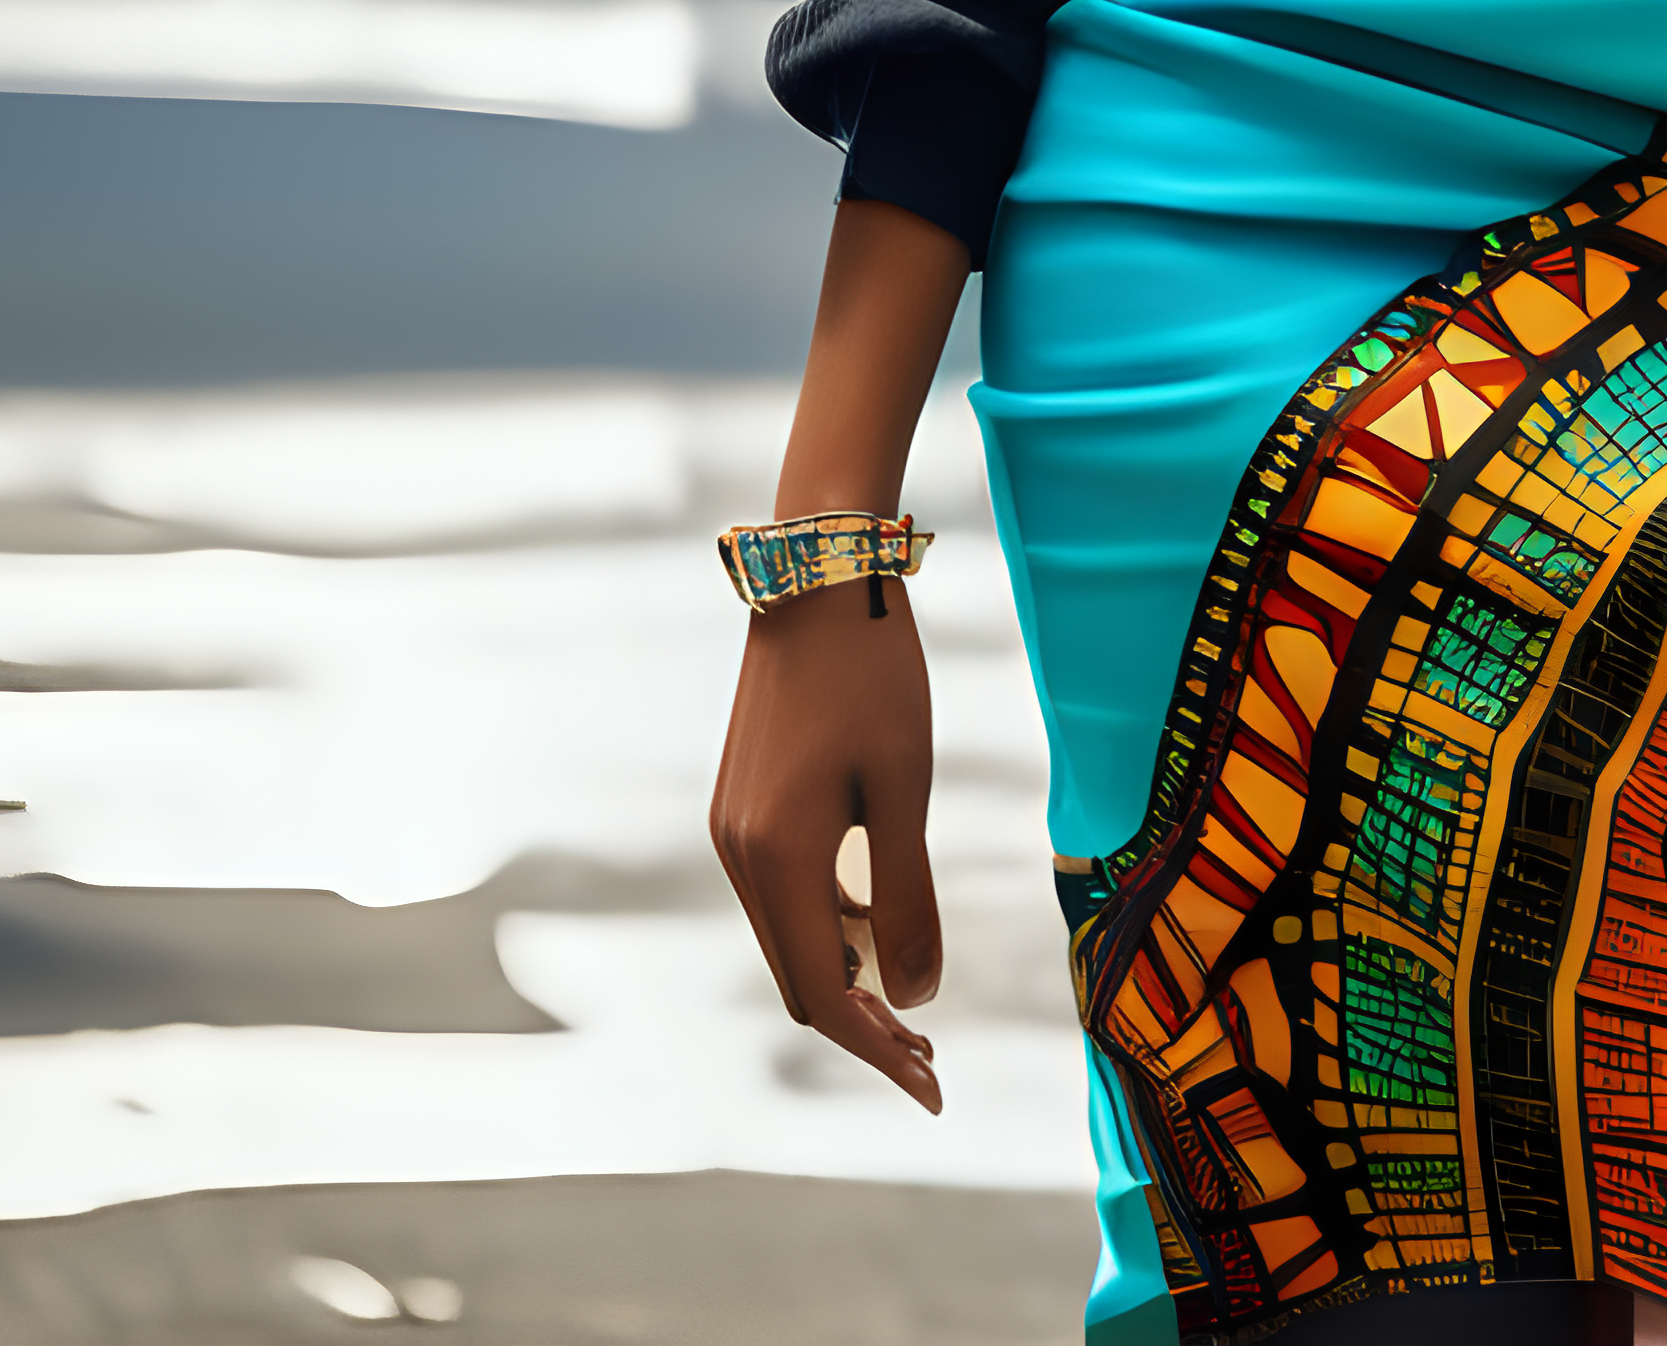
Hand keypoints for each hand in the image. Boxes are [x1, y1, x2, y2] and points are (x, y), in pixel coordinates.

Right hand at [712, 581, 946, 1109]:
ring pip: (790, 938)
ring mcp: (733, 830)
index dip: (879, 1051)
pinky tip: (876, 918)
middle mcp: (740, 856)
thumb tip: (915, 998)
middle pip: (802, 979)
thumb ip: (907, 894)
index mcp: (778, 858)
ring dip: (847, 975)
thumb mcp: (906, 786)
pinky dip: (829, 922)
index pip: (827, 995)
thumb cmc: (875, 675)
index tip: (932, 1087)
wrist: (817, 578)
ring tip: (912, 998)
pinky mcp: (741, 806)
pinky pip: (784, 893)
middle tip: (931, 1057)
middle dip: (865, 1026)